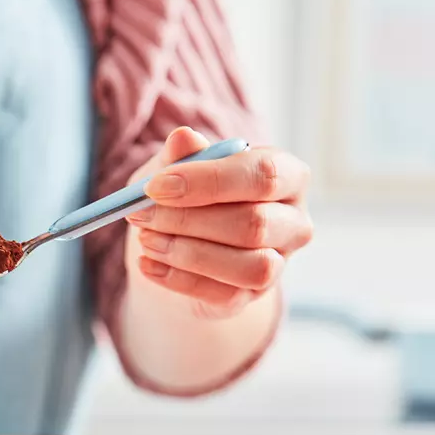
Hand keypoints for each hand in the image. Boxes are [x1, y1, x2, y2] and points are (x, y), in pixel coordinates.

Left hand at [125, 127, 311, 318]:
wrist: (178, 246)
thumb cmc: (184, 196)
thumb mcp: (174, 169)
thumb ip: (180, 155)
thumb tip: (183, 138)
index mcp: (287, 175)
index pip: (263, 175)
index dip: (208, 181)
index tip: (155, 186)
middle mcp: (294, 221)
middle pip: (256, 224)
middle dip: (188, 219)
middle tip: (140, 215)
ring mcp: (279, 263)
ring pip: (249, 265)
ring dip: (186, 252)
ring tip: (145, 239)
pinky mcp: (253, 296)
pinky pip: (224, 295)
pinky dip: (178, 279)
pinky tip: (147, 263)